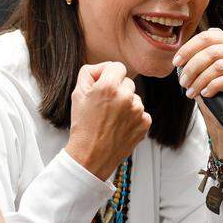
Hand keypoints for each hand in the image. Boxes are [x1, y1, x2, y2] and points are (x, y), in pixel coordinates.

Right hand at [65, 61, 150, 179]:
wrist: (91, 156)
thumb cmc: (83, 126)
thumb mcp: (77, 94)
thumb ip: (90, 73)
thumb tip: (103, 68)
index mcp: (109, 86)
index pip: (117, 67)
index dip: (109, 74)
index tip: (104, 84)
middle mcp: (126, 96)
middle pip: (127, 82)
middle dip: (118, 90)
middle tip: (105, 106)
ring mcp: (138, 110)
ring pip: (134, 98)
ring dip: (126, 105)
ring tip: (111, 119)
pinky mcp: (145, 123)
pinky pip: (141, 112)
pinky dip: (132, 118)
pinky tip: (120, 127)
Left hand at [173, 28, 222, 161]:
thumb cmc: (216, 88)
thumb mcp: (205, 69)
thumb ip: (197, 56)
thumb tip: (179, 58)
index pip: (207, 37)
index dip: (188, 49)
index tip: (176, 62)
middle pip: (212, 52)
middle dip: (192, 68)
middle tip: (183, 82)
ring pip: (219, 66)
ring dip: (200, 81)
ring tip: (191, 91)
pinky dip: (214, 86)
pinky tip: (206, 93)